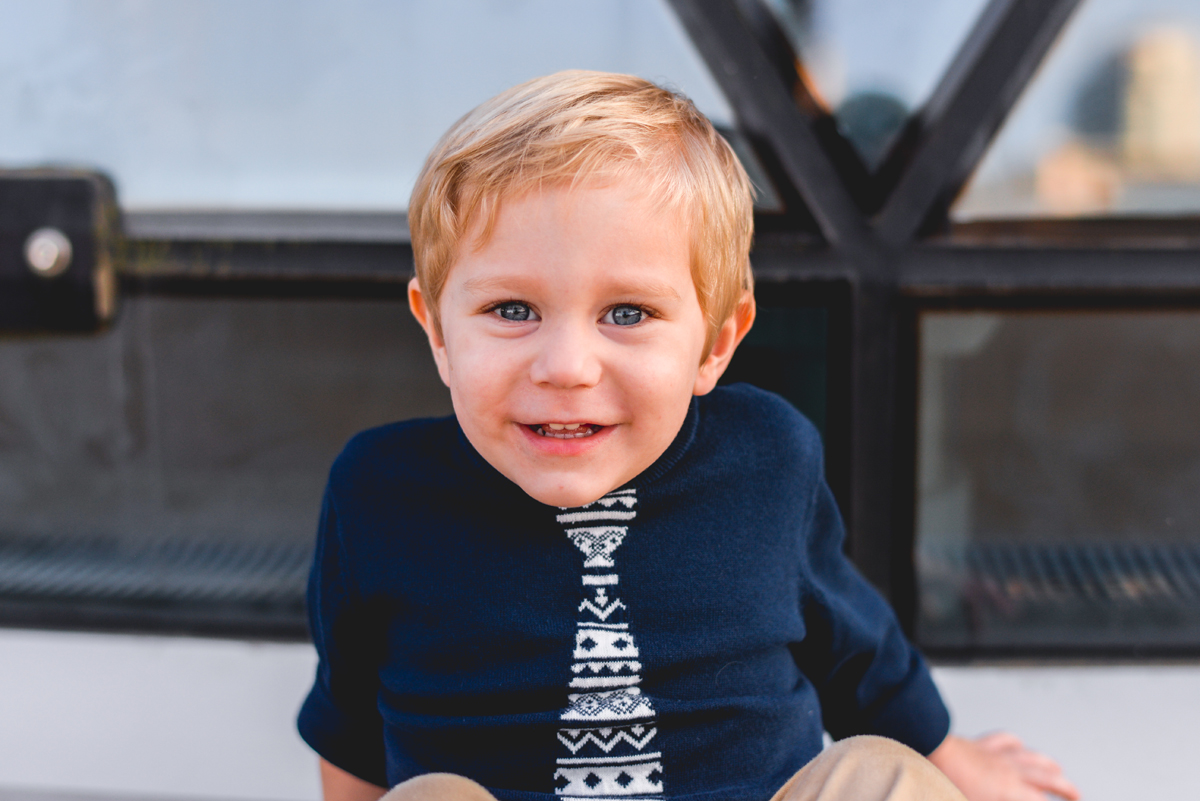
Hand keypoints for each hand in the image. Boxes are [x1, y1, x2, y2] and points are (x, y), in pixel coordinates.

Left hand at [927, 732, 1080, 800]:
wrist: (930, 751)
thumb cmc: (948, 783)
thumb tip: (1008, 798)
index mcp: (1010, 791)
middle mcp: (1010, 771)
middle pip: (1047, 777)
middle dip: (1066, 788)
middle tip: (1076, 795)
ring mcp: (997, 755)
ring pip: (1031, 756)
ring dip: (1048, 764)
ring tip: (1058, 770)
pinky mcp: (981, 745)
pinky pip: (1004, 740)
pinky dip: (1015, 743)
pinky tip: (1018, 745)